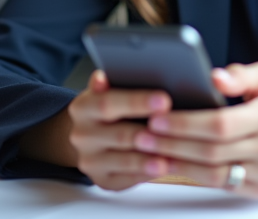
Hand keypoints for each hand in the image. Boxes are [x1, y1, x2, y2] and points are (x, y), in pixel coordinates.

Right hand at [66, 70, 175, 190]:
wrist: (90, 138)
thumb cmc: (108, 110)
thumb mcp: (106, 92)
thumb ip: (111, 84)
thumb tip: (103, 76)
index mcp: (82, 108)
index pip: (108, 103)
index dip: (137, 102)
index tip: (164, 100)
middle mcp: (81, 135)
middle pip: (119, 134)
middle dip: (150, 132)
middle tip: (176, 129)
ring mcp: (90, 161)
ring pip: (124, 160)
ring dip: (150, 158)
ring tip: (172, 155)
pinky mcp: (102, 180)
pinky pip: (128, 179)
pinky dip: (148, 173)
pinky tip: (166, 167)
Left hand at [130, 63, 257, 197]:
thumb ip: (240, 75)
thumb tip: (213, 77)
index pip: (220, 124)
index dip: (185, 123)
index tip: (157, 117)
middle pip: (211, 151)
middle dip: (171, 143)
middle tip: (141, 135)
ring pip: (213, 173)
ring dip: (176, 163)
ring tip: (148, 152)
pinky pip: (221, 184)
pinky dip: (193, 176)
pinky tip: (172, 164)